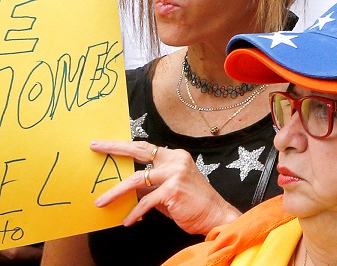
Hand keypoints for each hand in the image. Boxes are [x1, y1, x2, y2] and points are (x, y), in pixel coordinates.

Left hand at [89, 141, 240, 233]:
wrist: (213, 215)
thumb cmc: (189, 203)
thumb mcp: (167, 189)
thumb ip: (149, 184)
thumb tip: (126, 188)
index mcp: (174, 156)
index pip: (144, 147)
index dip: (122, 145)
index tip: (102, 144)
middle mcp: (175, 160)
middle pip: (139, 152)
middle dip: (114, 149)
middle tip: (95, 148)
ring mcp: (175, 173)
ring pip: (137, 179)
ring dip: (115, 192)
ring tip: (100, 202)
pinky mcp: (173, 190)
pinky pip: (145, 202)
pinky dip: (134, 213)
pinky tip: (127, 221)